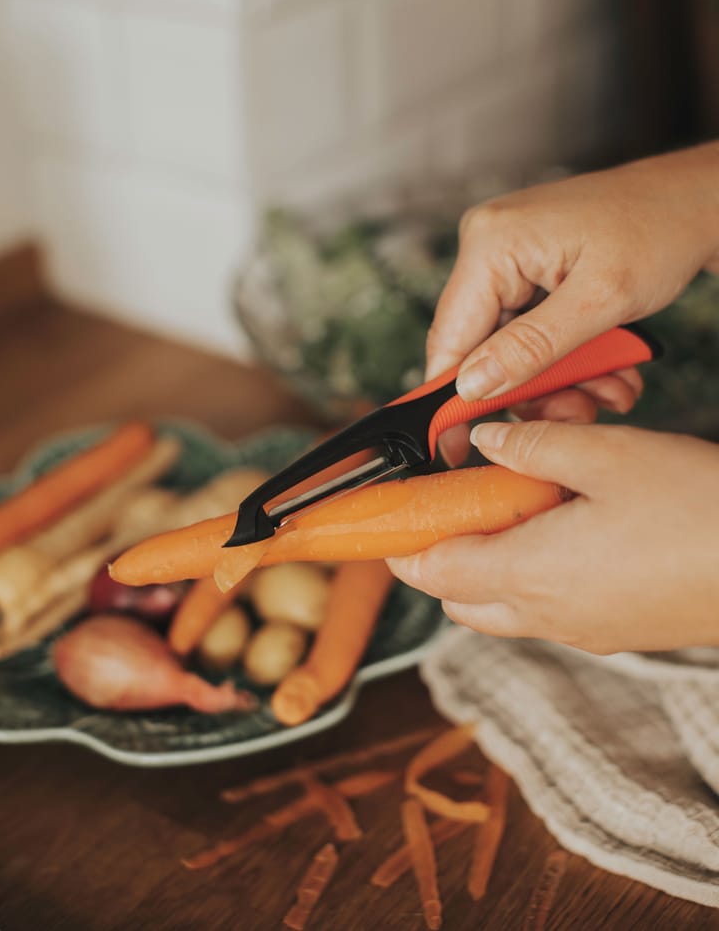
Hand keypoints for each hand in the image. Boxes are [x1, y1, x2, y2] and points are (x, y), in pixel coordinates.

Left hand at [388, 420, 718, 654]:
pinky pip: (546, 611)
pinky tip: (564, 528)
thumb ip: (532, 444)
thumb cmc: (696, 511)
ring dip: (486, 566)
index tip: (384, 520)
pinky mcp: (614, 632)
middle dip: (440, 556)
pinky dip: (529, 576)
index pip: (434, 572)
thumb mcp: (607, 454)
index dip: (399, 546)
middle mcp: (548, 615)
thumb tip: (484, 438)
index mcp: (531, 573)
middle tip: (450, 502)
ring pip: (502, 609)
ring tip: (513, 506)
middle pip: (460, 599)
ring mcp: (583, 631)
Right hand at [427, 144, 718, 462]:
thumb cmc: (659, 230)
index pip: (450, 337)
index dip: (451, 400)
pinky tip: (606, 364)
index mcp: (491, 243)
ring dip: (560, 377)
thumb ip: (530, 348)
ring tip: (610, 387)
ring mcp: (507, 256)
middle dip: (534, 388)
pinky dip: (566, 355)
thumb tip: (471, 387)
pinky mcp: (528, 267)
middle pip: (482, 347)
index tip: (456, 449)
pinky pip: (530, 328)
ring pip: (511, 346)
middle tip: (579, 411)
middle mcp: (488, 245)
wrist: (694, 201)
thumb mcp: (599, 301)